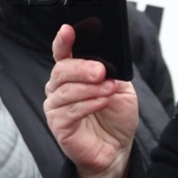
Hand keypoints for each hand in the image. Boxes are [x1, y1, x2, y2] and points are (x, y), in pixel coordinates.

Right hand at [43, 24, 136, 177]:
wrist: (117, 148)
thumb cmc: (115, 116)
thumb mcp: (121, 88)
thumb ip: (113, 72)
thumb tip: (106, 61)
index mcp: (73, 73)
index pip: (62, 52)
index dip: (63, 40)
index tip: (68, 30)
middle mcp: (59, 87)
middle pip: (61, 70)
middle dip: (81, 68)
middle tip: (100, 71)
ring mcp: (56, 107)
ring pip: (65, 90)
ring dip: (90, 88)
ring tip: (109, 89)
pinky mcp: (58, 125)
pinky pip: (69, 111)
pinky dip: (88, 104)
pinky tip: (102, 102)